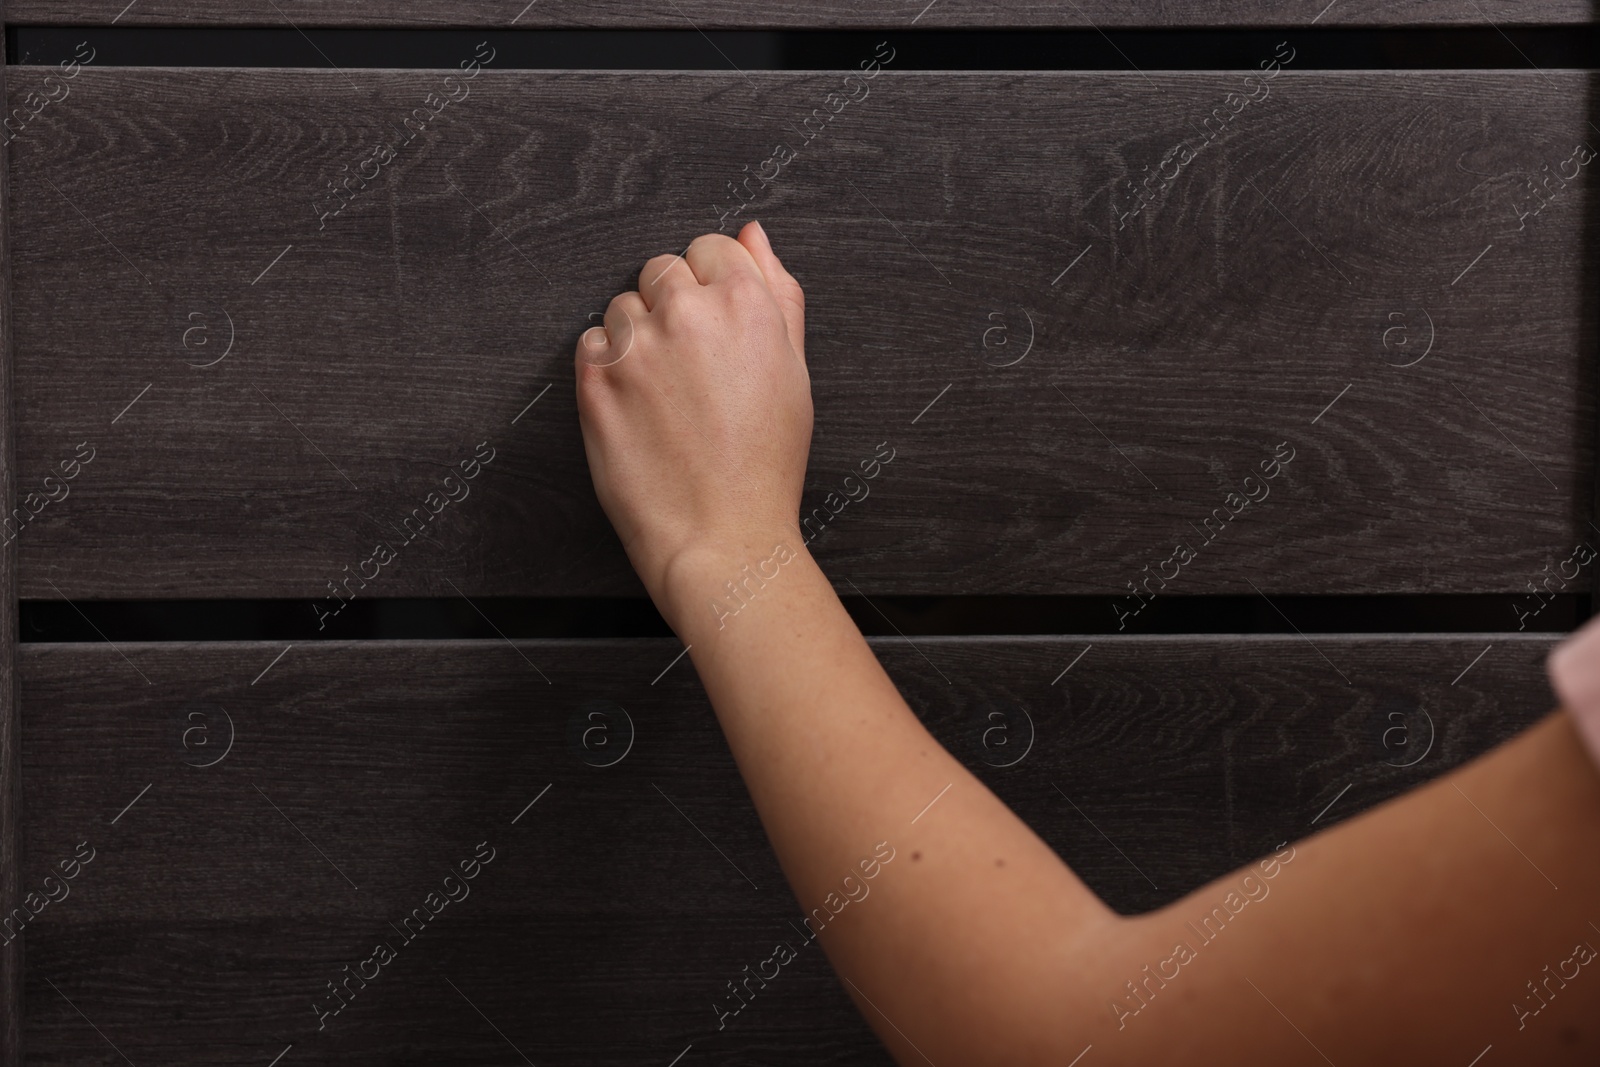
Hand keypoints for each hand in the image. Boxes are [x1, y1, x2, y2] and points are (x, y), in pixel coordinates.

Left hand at [574, 221, 812, 623]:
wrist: (722, 535)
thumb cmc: (765, 464)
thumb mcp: (794, 371)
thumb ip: (777, 292)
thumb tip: (754, 235)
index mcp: (745, 305)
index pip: (711, 248)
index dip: (713, 288)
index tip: (715, 328)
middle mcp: (687, 313)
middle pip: (662, 270)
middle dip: (673, 308)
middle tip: (692, 370)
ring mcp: (636, 345)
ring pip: (622, 306)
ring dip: (638, 336)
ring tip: (665, 396)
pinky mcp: (594, 378)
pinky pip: (591, 342)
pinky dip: (608, 367)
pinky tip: (638, 408)